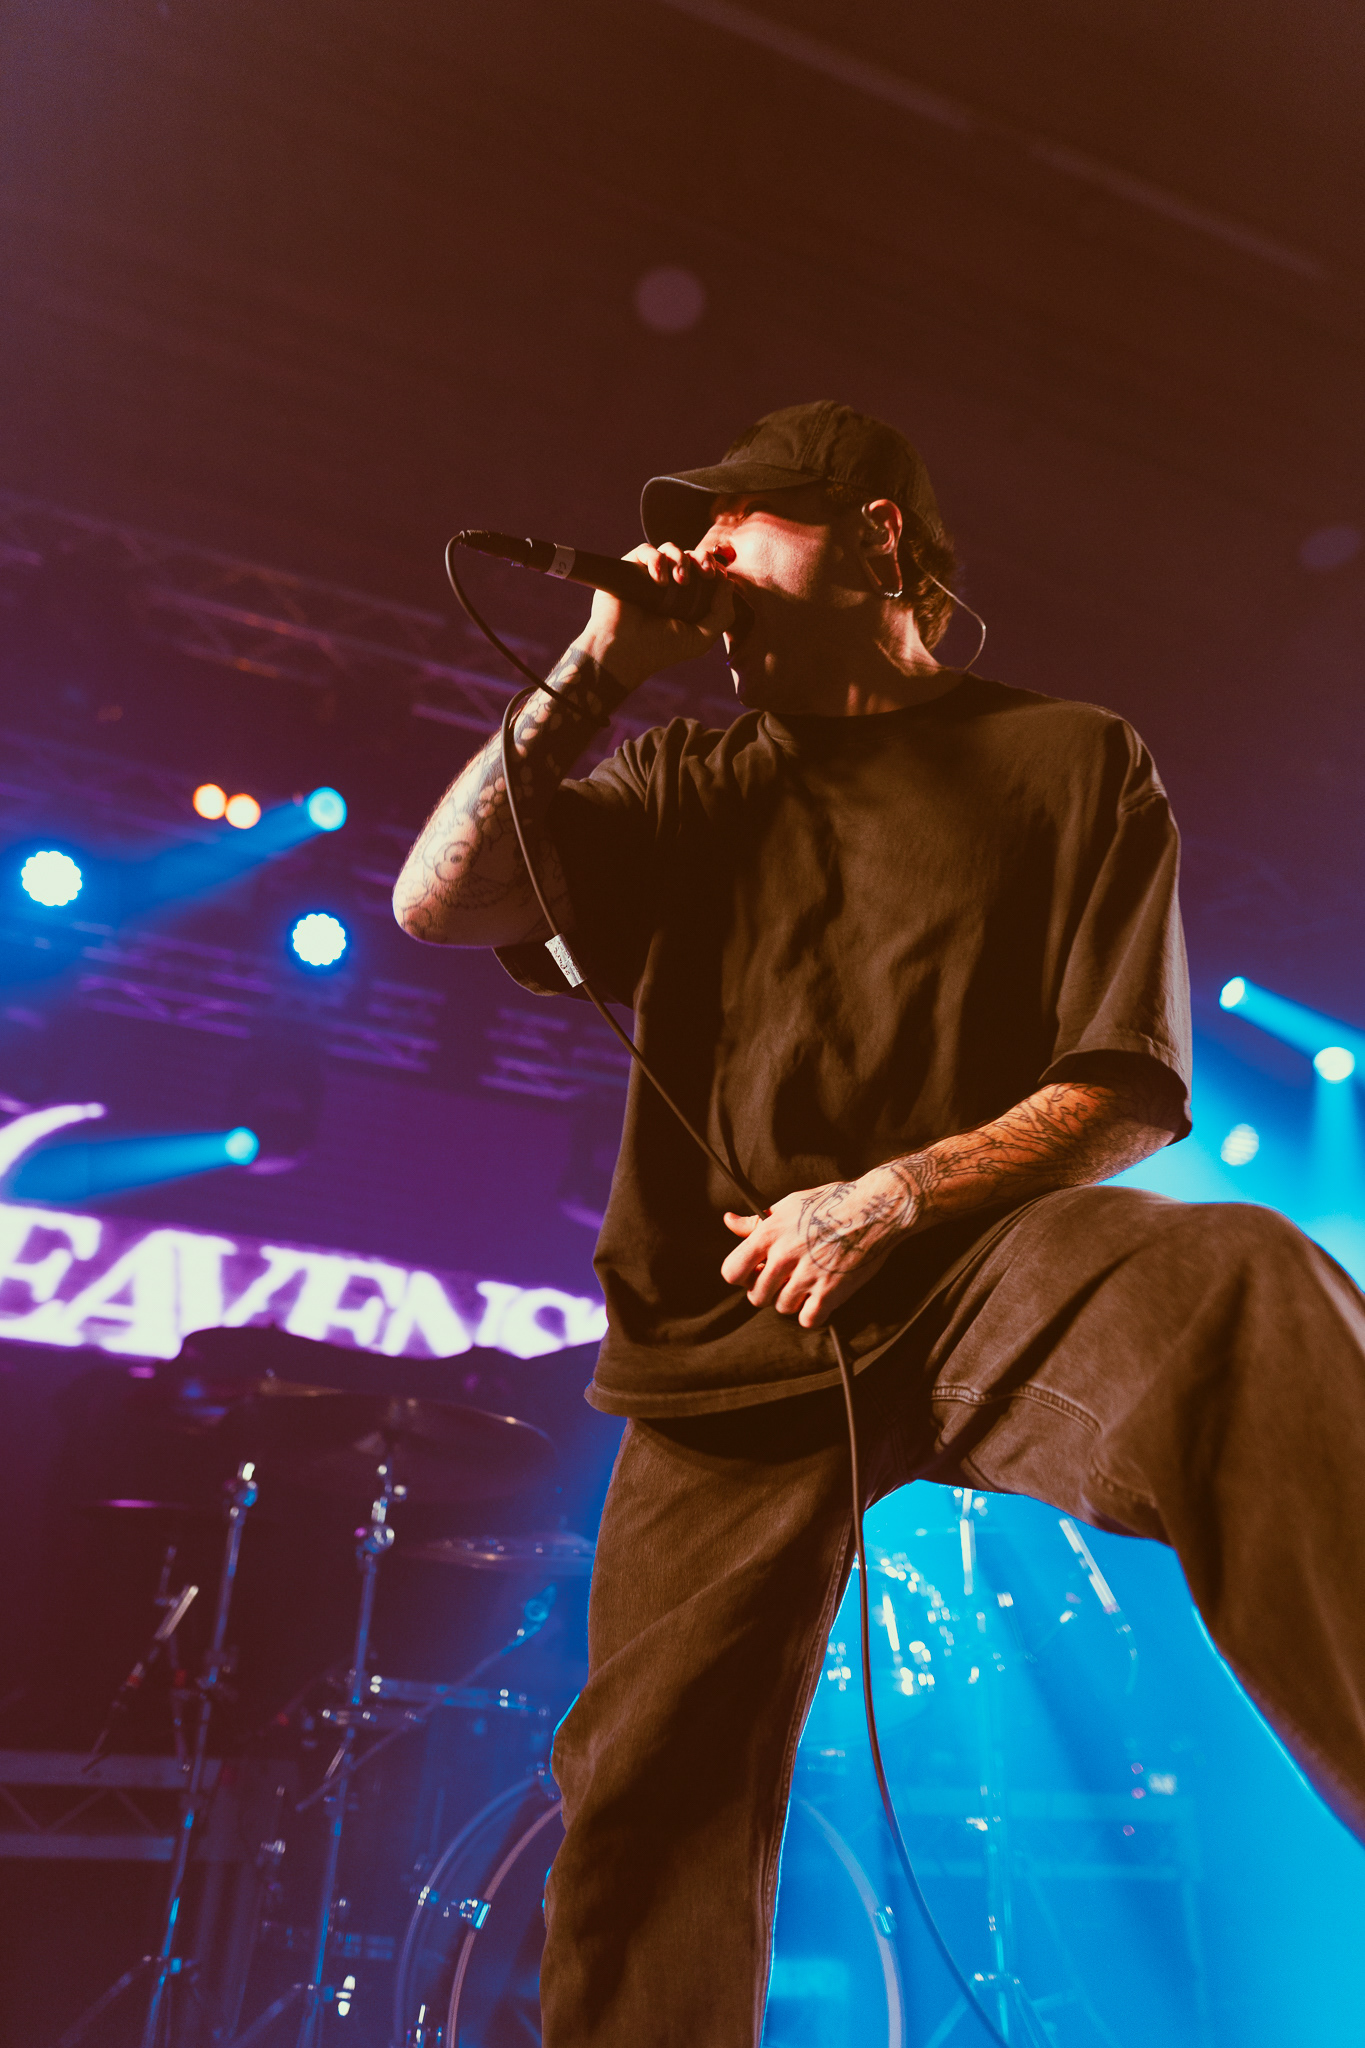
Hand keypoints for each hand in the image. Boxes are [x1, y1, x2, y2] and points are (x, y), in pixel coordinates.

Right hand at [577, 542, 734, 688]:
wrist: (624, 652)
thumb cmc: (661, 650)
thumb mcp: (702, 638)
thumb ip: (723, 613)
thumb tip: (728, 581)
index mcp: (686, 598)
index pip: (704, 571)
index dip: (713, 567)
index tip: (718, 575)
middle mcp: (668, 585)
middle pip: (690, 555)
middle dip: (702, 558)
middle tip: (705, 572)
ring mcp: (647, 576)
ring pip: (669, 549)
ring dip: (680, 559)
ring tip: (680, 580)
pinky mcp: (628, 569)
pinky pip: (645, 550)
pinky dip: (656, 559)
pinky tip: (659, 580)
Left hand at [720, 1165, 917, 1329]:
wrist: (875, 1209)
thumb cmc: (831, 1203)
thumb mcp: (789, 1205)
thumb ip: (756, 1221)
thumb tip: (729, 1220)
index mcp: (770, 1233)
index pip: (732, 1271)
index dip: (741, 1276)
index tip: (753, 1273)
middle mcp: (785, 1255)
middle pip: (756, 1296)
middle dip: (767, 1292)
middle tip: (782, 1282)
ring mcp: (808, 1275)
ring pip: (782, 1308)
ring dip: (792, 1302)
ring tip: (804, 1286)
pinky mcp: (831, 1291)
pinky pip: (808, 1319)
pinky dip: (812, 1314)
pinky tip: (819, 1299)